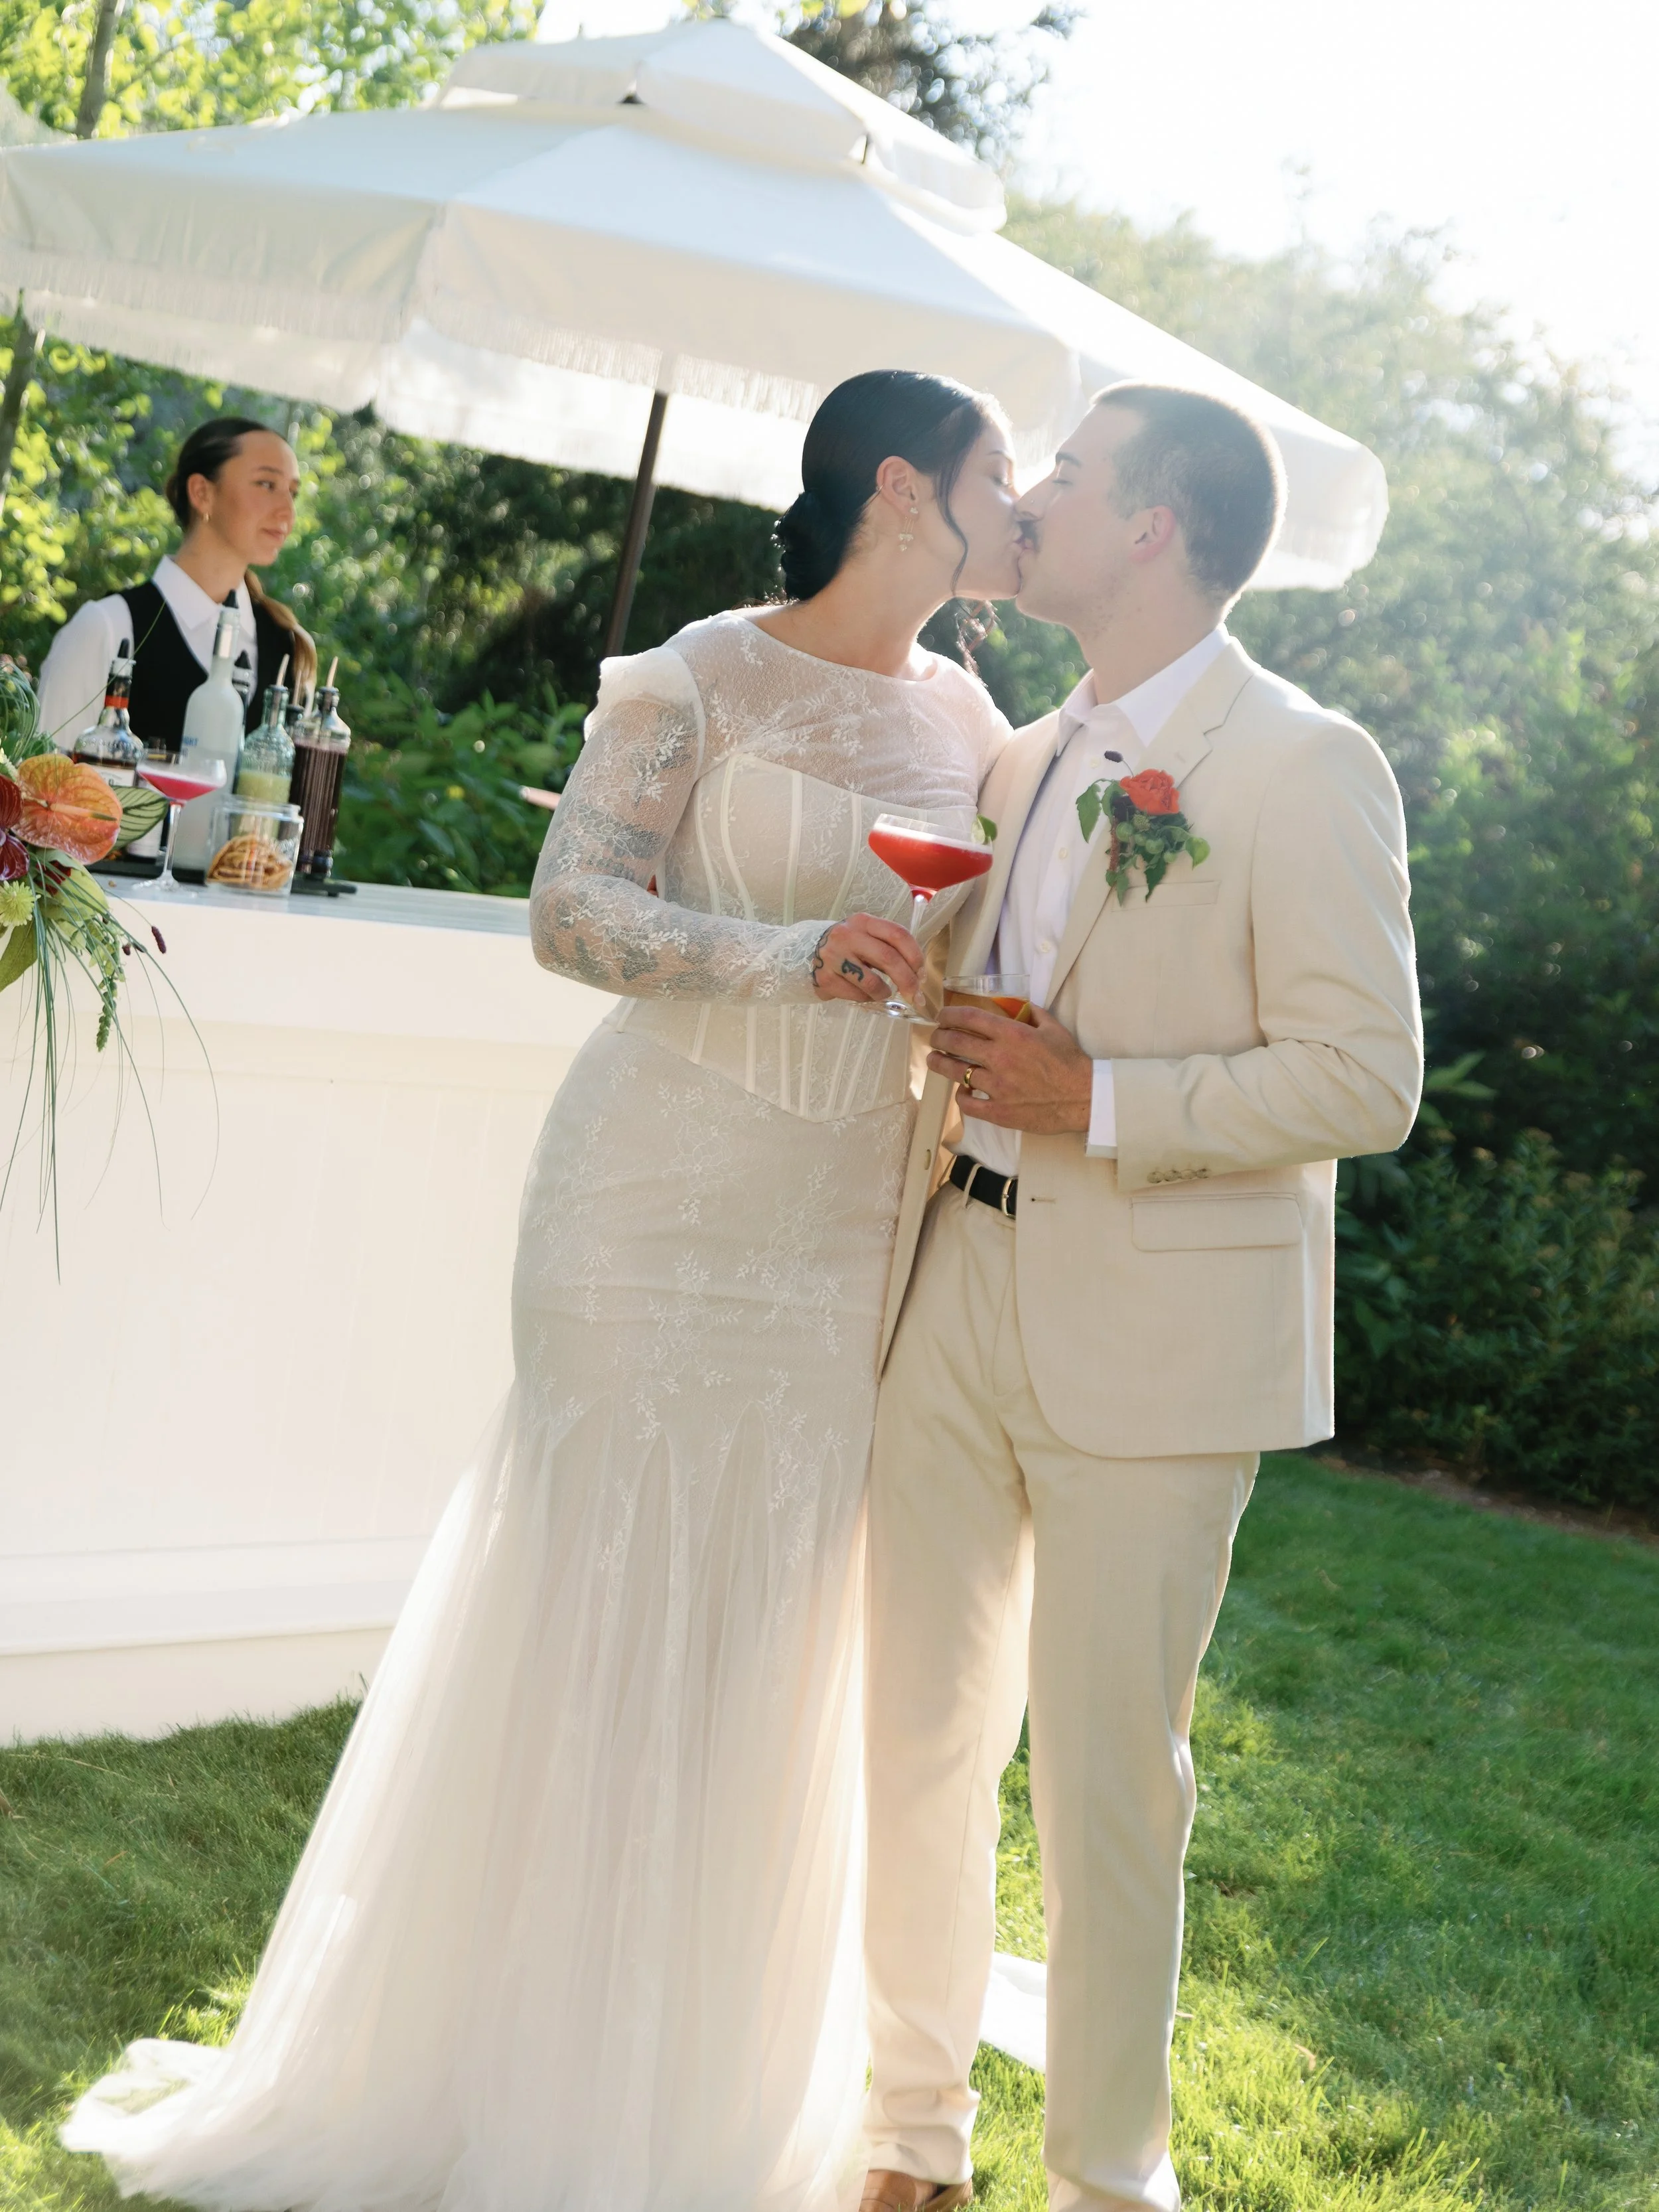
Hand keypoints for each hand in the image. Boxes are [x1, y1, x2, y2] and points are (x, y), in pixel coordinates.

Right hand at [811, 913, 922, 1004]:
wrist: (811, 953)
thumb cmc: (850, 947)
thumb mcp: (867, 937)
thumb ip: (890, 948)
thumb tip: (916, 974)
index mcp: (864, 922)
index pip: (897, 934)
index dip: (915, 956)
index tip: (921, 973)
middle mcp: (847, 935)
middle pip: (888, 958)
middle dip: (907, 980)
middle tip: (915, 996)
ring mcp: (833, 956)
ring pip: (871, 982)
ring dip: (884, 992)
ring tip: (884, 993)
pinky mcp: (825, 977)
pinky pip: (856, 994)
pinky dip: (866, 998)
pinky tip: (863, 994)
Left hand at [927, 1003, 1092, 1133]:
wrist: (1083, 1097)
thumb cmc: (1069, 1062)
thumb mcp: (1053, 1028)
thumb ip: (1031, 1013)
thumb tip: (1015, 1004)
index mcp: (1011, 1034)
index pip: (969, 1018)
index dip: (949, 1014)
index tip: (942, 1015)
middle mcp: (999, 1058)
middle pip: (955, 1042)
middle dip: (939, 1036)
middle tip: (935, 1036)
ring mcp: (996, 1086)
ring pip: (956, 1072)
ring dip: (940, 1063)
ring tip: (934, 1059)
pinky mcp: (998, 1111)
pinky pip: (968, 1103)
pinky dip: (960, 1096)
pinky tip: (961, 1091)